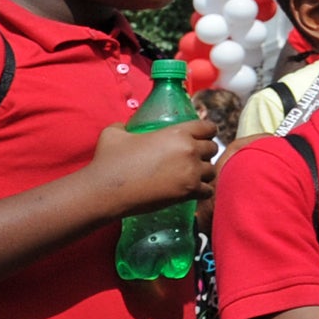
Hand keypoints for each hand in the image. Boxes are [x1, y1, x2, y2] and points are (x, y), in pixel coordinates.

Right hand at [82, 118, 219, 218]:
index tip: (203, 136)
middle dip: (205, 152)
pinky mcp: (188, 193)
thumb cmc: (110, 160)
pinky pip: (208, 191)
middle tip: (193, 158)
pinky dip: (202, 191)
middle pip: (212, 148)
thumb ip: (126, 126)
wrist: (106, 191)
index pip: (208, 127)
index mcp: (178, 133)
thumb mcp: (116, 133)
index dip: (206, 131)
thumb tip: (126, 126)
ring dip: (204, 172)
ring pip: (212, 170)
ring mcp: (191, 173)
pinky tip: (193, 191)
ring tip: (192, 175)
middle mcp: (190, 151)